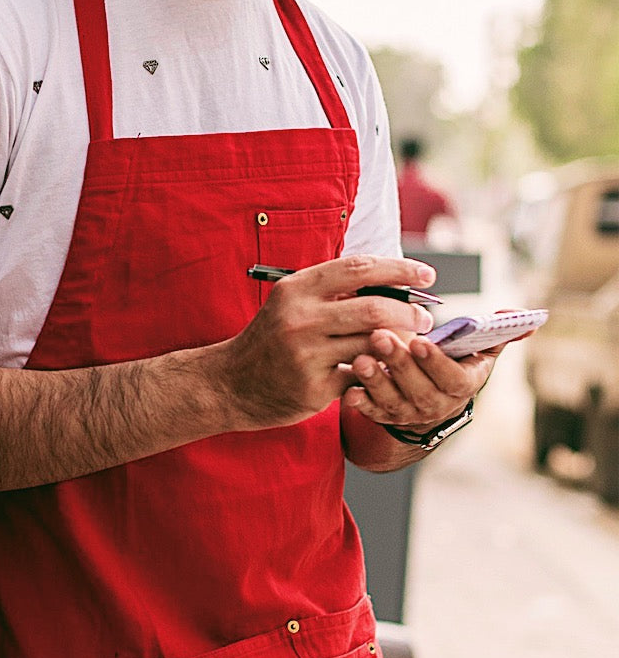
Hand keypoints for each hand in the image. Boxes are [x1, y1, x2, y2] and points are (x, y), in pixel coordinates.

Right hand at [217, 254, 436, 429]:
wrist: (230, 383)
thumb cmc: (271, 339)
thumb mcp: (292, 303)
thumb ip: (333, 291)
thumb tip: (392, 282)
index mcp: (297, 289)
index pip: (359, 268)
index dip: (399, 269)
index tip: (426, 274)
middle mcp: (300, 318)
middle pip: (374, 309)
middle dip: (410, 314)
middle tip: (425, 320)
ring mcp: (306, 355)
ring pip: (372, 345)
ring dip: (401, 346)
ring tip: (411, 346)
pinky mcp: (313, 389)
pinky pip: (361, 377)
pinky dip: (378, 372)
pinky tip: (386, 370)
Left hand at [342, 328, 501, 430]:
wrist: (433, 400)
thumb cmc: (455, 364)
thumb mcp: (480, 350)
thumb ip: (499, 333)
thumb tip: (527, 319)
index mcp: (462, 385)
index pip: (452, 378)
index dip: (436, 363)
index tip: (420, 342)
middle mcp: (436, 405)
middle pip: (419, 390)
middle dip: (399, 364)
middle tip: (380, 337)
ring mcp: (409, 413)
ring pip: (392, 401)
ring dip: (376, 381)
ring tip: (361, 359)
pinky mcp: (385, 415)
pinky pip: (371, 413)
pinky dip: (360, 402)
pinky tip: (349, 388)